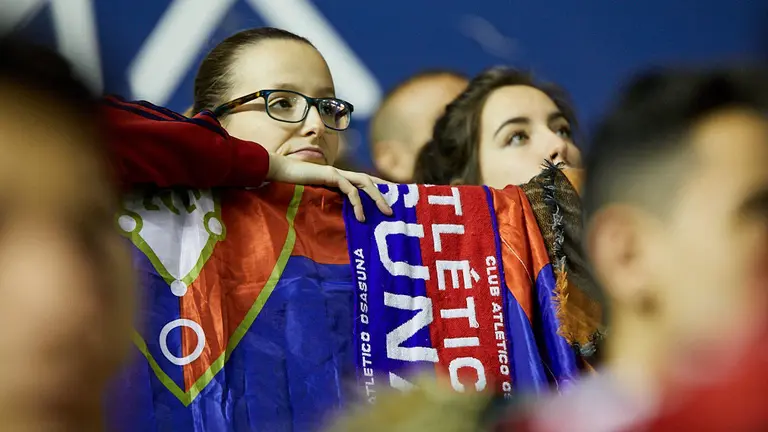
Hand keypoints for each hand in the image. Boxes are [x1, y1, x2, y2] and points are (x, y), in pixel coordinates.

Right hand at [267, 153, 392, 221]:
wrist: (277, 173)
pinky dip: (358, 202)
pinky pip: (350, 188)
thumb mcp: (314, 199)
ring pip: (365, 182)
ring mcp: (336, 172)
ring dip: (377, 198)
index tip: (393, 200)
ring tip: (385, 213)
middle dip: (385, 194)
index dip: (380, 189)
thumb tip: (339, 223)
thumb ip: (327, 205)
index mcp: (339, 178)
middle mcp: (341, 173)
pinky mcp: (330, 175)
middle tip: (394, 211)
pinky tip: (361, 216)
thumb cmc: (292, 188)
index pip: (364, 183)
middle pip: (370, 181)